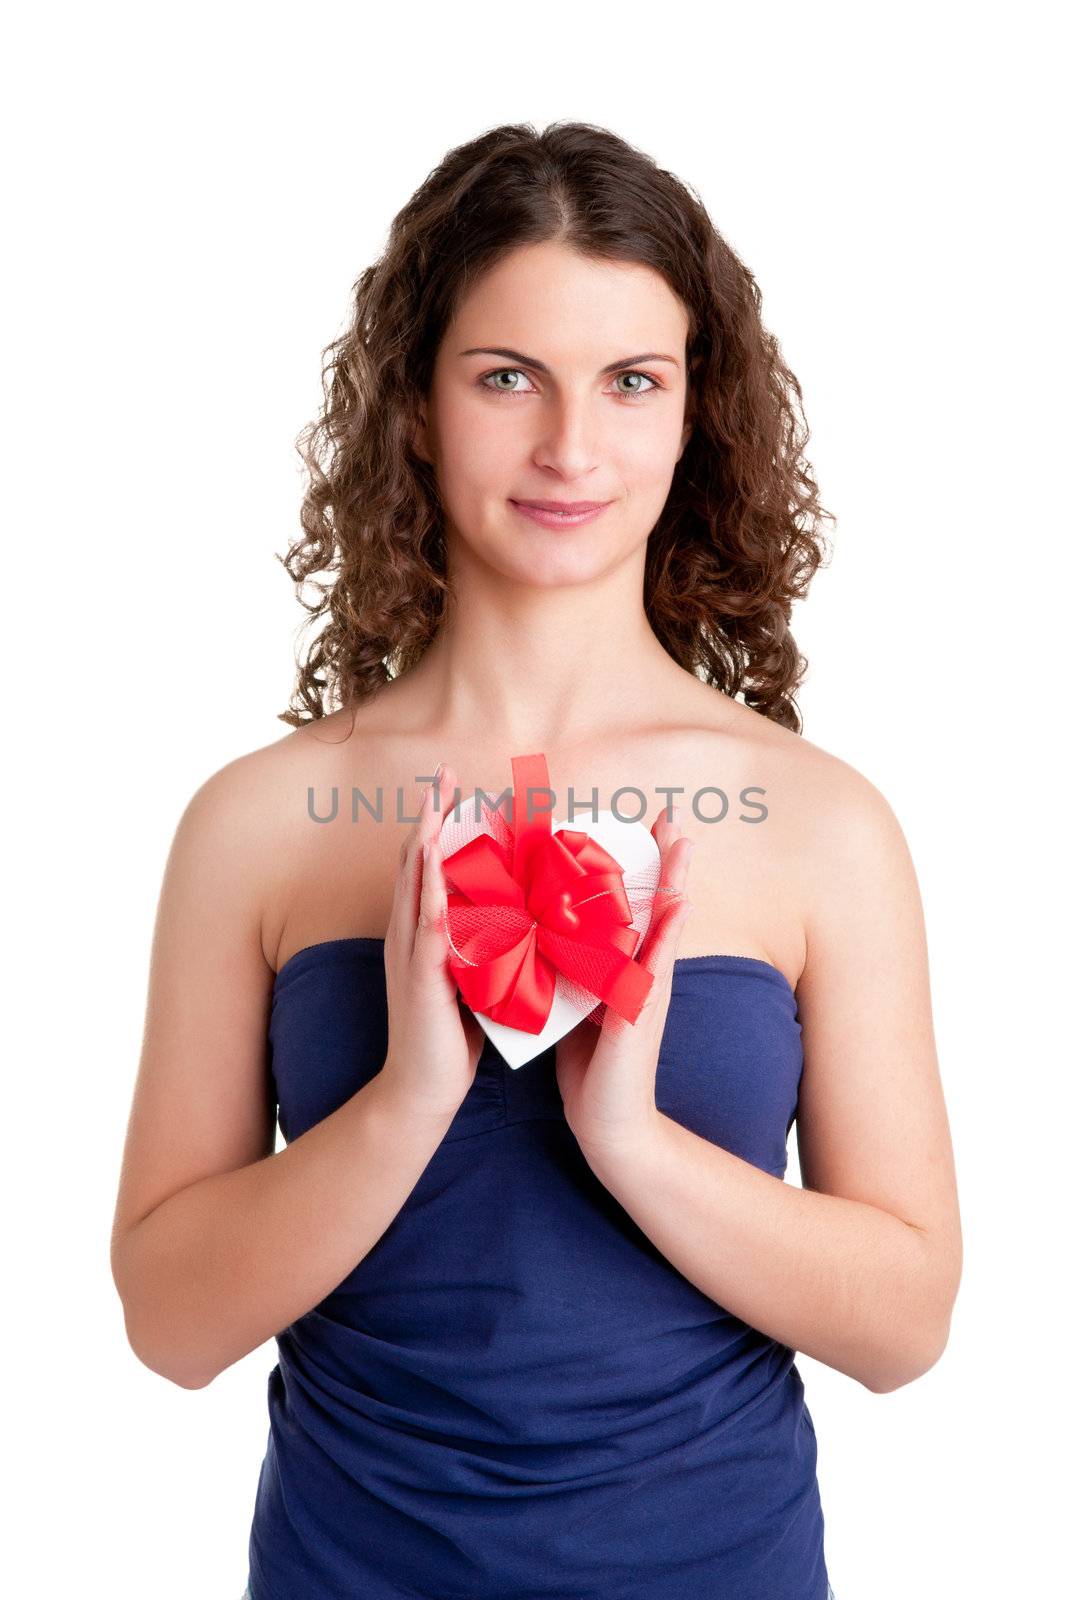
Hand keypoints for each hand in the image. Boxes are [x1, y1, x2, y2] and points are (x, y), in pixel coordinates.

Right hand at [376, 762, 484, 1125]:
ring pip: (416, 886)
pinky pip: (425, 931)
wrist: (420, 1092)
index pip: (429, 867)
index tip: (455, 786)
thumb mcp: (471, 978)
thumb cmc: (451, 1037)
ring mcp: (412, 956)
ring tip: (434, 802)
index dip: (439, 823)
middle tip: (442, 772)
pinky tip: (435, 872)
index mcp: (424, 934)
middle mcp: (410, 936)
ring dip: (424, 841)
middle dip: (428, 815)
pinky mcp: (422, 980)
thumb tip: (514, 915)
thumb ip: (482, 943)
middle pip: (416, 861)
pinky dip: (430, 896)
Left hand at [554, 808, 693, 1159]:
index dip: (641, 870)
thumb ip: (572, 973)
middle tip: (672, 814)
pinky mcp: (644, 1008)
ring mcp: (649, 988)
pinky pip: (659, 961)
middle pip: (660, 904)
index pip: (635, 909)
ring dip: (676, 880)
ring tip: (682, 839)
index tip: (643, 828)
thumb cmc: (591, 1068)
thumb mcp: (576, 1007)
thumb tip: (545, 941)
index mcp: (625, 969)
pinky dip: (670, 928)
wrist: (610, 1123)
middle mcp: (643, 972)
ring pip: (666, 922)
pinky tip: (679, 901)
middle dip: (666, 860)